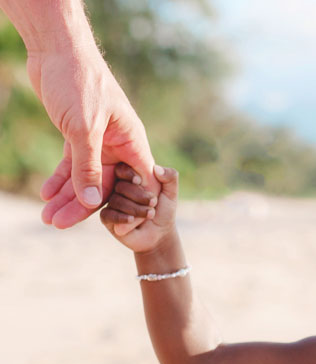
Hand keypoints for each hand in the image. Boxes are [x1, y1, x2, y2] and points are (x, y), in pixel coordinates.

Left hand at [26, 48, 158, 227]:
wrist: (57, 51)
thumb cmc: (79, 83)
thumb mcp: (84, 129)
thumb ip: (88, 166)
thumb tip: (90, 200)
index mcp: (131, 141)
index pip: (137, 182)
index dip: (129, 205)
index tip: (117, 228)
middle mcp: (118, 144)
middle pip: (103, 184)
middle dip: (81, 205)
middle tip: (60, 224)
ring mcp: (98, 140)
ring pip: (84, 177)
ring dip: (65, 196)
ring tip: (47, 216)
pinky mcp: (77, 135)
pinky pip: (71, 164)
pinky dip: (59, 178)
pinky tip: (46, 194)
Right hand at [100, 164, 176, 253]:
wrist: (159, 233)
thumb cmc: (164, 210)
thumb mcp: (171, 193)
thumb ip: (170, 177)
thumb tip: (156, 168)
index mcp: (130, 178)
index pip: (121, 169)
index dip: (128, 173)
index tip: (140, 181)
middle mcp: (117, 188)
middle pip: (120, 186)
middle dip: (138, 195)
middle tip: (153, 203)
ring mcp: (111, 203)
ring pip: (116, 201)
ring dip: (135, 209)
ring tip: (150, 214)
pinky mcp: (107, 218)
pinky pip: (107, 215)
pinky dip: (121, 217)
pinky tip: (132, 220)